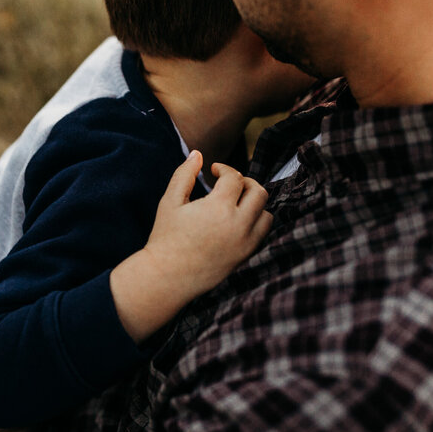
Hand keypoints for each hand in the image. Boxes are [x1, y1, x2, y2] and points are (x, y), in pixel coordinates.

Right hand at [109, 152, 271, 342]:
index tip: (213, 171)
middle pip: (259, 192)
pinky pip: (262, 234)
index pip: (236, 177)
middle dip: (245, 182)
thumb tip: (198, 154)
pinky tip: (237, 221)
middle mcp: (238, 224)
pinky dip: (256, 223)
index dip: (225, 168)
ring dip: (254, 203)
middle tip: (229, 184)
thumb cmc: (166, 237)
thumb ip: (184, 174)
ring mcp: (245, 243)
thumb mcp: (170, 201)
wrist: (167, 277)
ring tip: (236, 203)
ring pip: (267, 214)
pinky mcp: (246, 256)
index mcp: (219, 207)